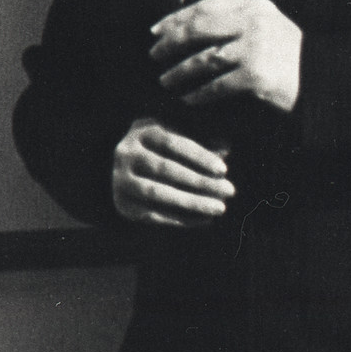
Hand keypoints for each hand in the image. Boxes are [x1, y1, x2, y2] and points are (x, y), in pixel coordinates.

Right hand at [112, 117, 233, 227]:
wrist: (123, 169)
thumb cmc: (161, 149)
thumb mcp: (177, 139)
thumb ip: (201, 142)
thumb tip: (226, 148)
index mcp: (142, 132)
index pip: (171, 143)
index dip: (198, 156)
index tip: (223, 170)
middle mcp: (126, 154)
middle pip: (165, 169)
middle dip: (200, 181)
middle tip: (229, 190)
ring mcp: (121, 180)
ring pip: (157, 193)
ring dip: (192, 202)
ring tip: (220, 207)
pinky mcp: (123, 204)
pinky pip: (153, 214)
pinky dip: (181, 219)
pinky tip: (205, 219)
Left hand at [150, 0, 302, 111]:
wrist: (328, 81)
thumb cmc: (292, 57)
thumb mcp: (269, 27)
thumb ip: (236, 22)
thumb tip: (188, 26)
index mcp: (254, 7)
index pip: (205, 7)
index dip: (176, 18)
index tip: (156, 30)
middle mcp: (253, 24)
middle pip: (198, 29)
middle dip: (170, 42)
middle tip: (153, 54)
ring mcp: (254, 49)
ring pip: (202, 59)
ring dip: (179, 72)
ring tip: (165, 80)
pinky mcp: (256, 77)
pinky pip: (216, 86)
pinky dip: (199, 94)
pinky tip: (189, 99)